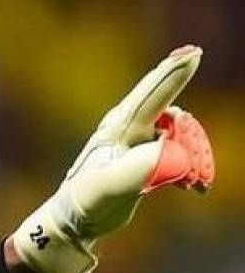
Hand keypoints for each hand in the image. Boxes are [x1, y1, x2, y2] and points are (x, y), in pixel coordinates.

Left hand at [10, 45, 213, 272]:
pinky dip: (189, 167)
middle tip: (199, 174)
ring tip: (197, 185)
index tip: (194, 52)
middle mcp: (128, 127)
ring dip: (195, 157)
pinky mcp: (143, 157)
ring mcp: (137, 141)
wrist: (74, 220)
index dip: (174, 72)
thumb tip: (174, 153)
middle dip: (195, 139)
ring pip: (180, 136)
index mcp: (120, 126)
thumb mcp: (112, 186)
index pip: (153, 94)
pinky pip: (177, 152)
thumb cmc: (88, 200)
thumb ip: (141, 168)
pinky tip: (194, 188)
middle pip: (177, 117)